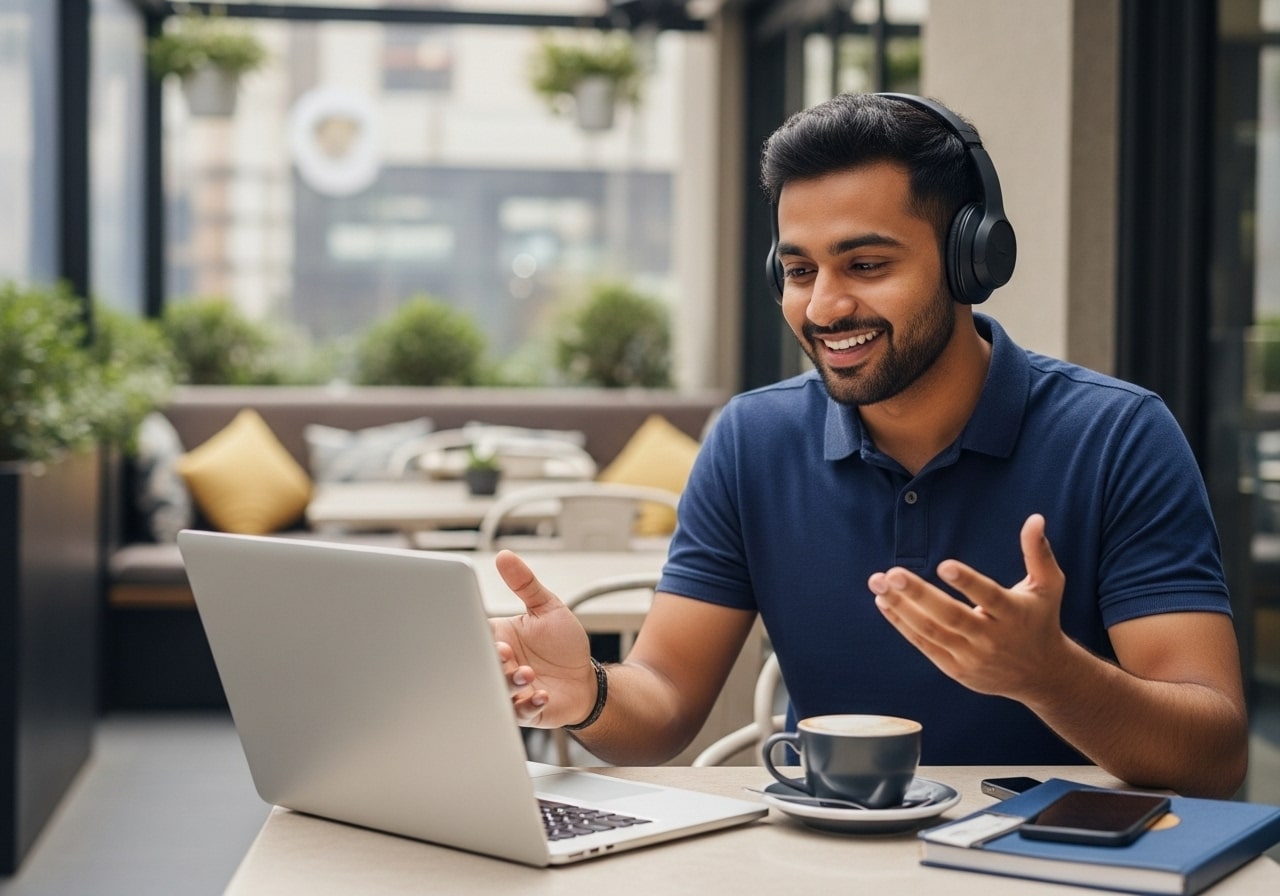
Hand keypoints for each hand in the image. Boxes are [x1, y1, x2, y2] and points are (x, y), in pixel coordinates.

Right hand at [490, 550, 595, 727]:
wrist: (583, 679)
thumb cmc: (562, 644)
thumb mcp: (547, 607)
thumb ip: (525, 583)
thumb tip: (505, 556)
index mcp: (498, 638)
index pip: (477, 635)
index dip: (478, 635)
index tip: (491, 633)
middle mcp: (500, 665)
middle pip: (482, 664)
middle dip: (492, 661)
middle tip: (505, 654)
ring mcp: (511, 690)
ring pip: (498, 690)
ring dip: (510, 683)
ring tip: (527, 673)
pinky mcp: (526, 710)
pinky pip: (520, 713)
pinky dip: (528, 705)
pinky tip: (541, 694)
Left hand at [867, 514, 1070, 701]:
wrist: (1040, 675)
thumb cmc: (1041, 619)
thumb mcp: (1048, 586)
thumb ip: (1039, 552)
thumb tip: (1035, 518)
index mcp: (1014, 614)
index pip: (990, 597)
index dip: (968, 582)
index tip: (944, 565)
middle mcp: (992, 638)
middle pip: (951, 617)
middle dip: (919, 594)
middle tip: (892, 573)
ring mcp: (972, 656)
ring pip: (931, 631)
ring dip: (901, 607)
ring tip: (877, 583)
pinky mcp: (956, 669)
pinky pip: (924, 645)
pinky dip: (902, 624)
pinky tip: (884, 602)